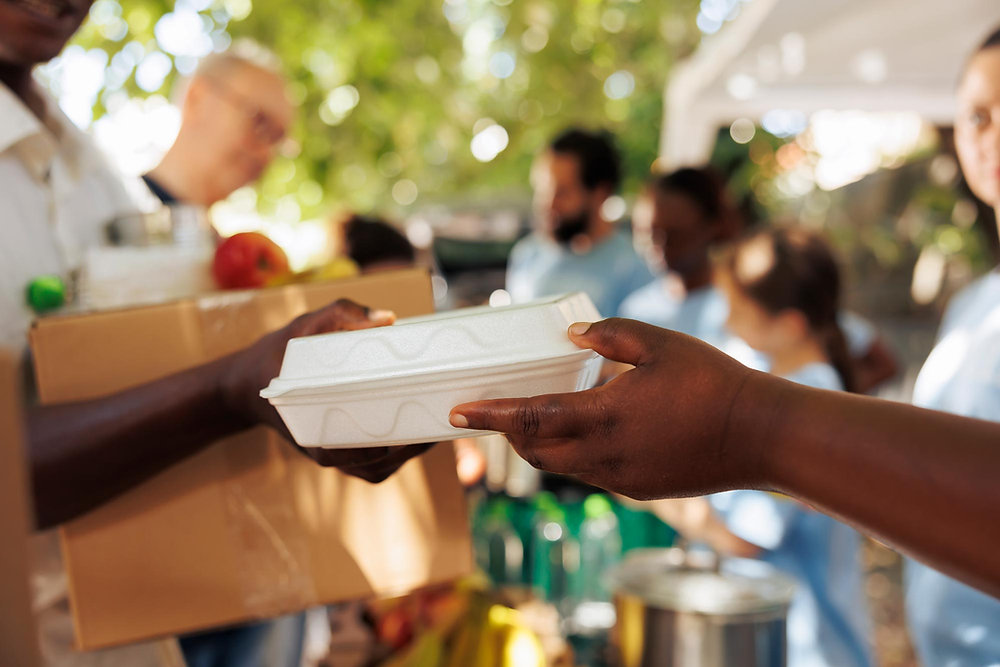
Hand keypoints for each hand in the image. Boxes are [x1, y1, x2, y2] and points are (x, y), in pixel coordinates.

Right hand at [220, 298, 432, 481]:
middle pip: (379, 463)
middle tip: (441, 421)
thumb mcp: (304, 325)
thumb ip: (342, 314)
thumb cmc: (278, 355)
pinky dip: (395, 457)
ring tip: (435, 428)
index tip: (424, 428)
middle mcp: (324, 451)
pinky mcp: (334, 454)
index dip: (398, 446)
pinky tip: (417, 435)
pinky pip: (371, 466)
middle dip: (413, 447)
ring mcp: (330, 455)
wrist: (244, 384)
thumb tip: (388, 319)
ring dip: (409, 456)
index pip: (363, 451)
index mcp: (314, 429)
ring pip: (378, 469)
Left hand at [449, 318, 776, 499]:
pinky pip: (590, 473)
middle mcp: (606, 456)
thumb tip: (573, 337)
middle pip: (536, 451)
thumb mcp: (659, 343)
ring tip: (532, 418)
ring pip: (562, 466)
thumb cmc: (712, 382)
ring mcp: (621, 478)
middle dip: (508, 433)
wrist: (761, 436)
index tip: (458, 412)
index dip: (491, 415)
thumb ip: (609, 336)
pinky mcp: (638, 489)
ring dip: (540, 445)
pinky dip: (573, 454)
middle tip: (491, 412)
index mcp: (605, 416)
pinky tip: (583, 431)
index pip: (531, 419)